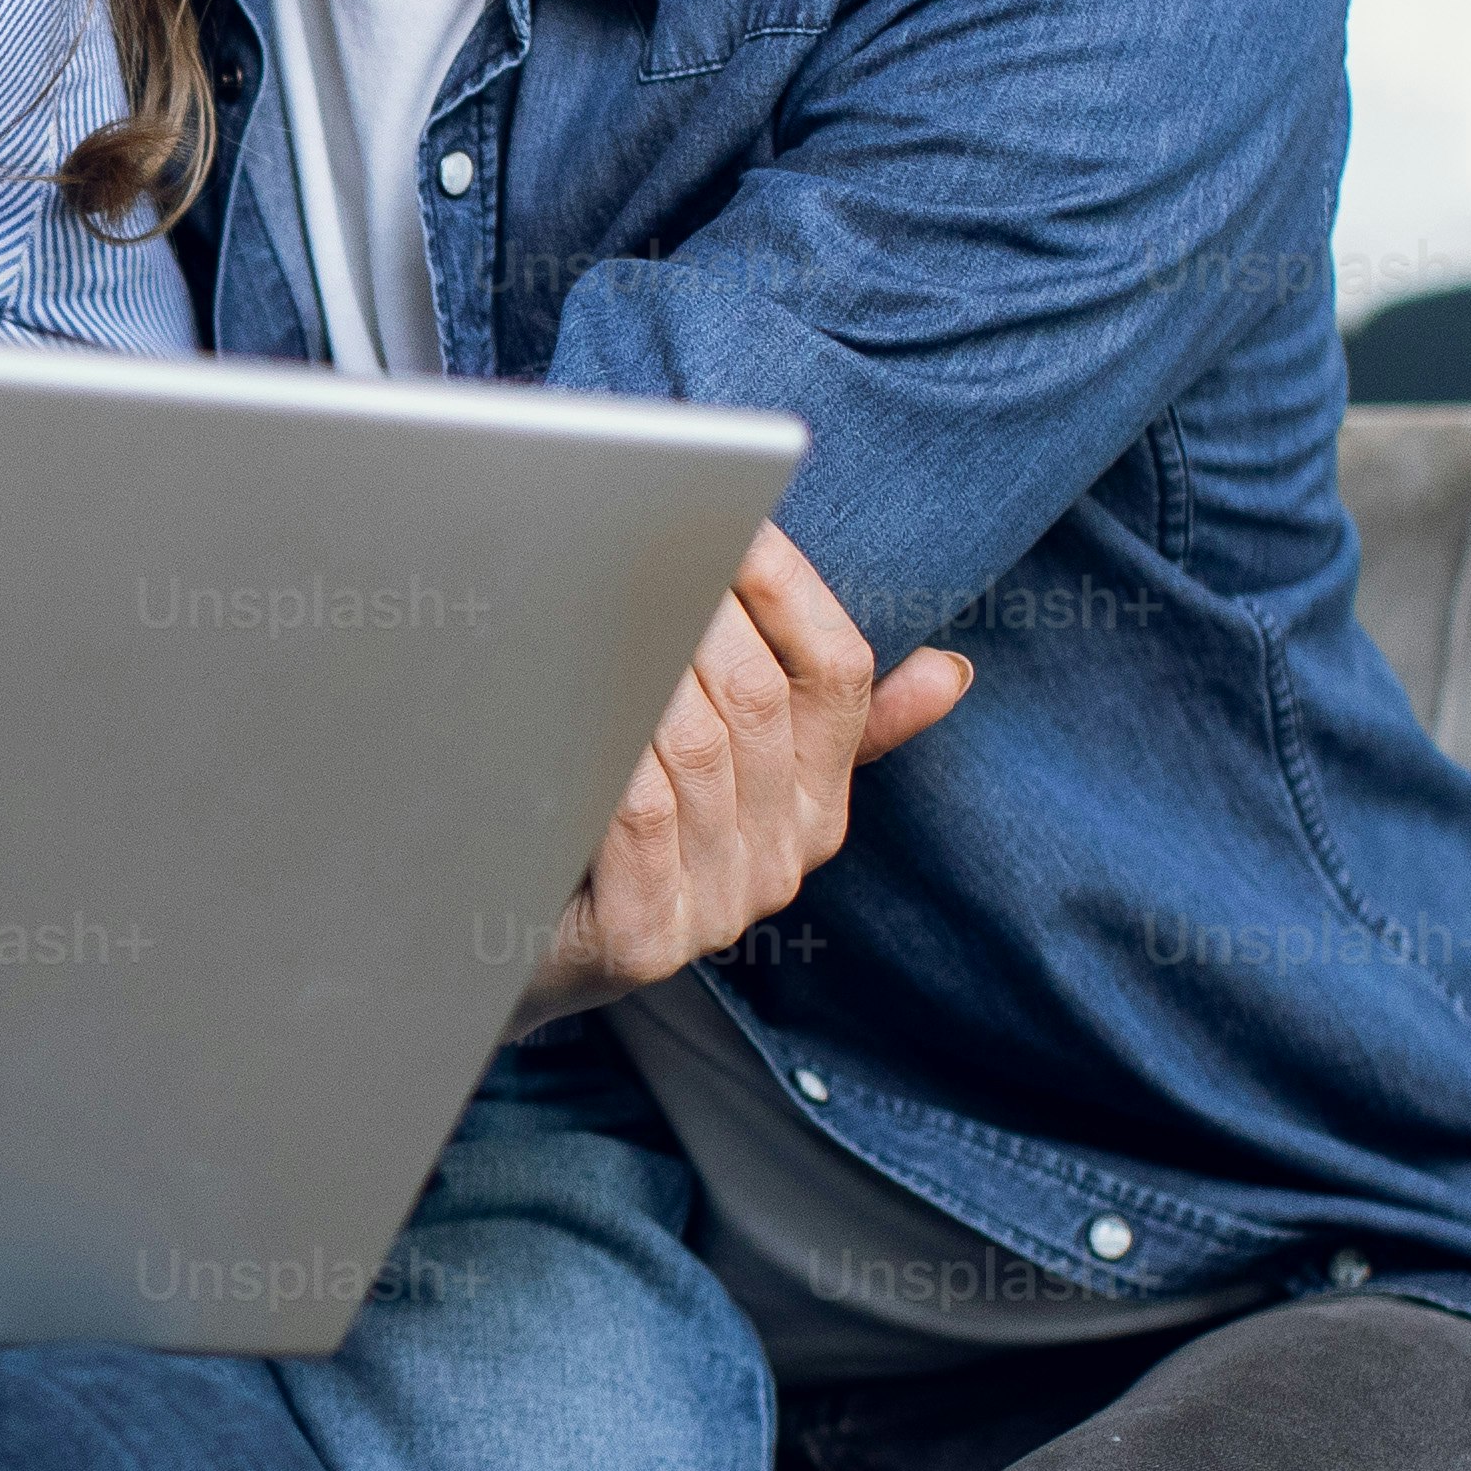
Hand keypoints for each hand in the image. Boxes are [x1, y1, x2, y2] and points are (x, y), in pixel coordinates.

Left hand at [515, 524, 970, 1030]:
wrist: (518, 951)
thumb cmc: (617, 832)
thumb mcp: (728, 771)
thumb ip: (824, 715)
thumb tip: (952, 672)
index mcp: (817, 802)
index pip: (839, 672)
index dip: (788, 587)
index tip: (736, 519)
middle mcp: (781, 858)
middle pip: (763, 697)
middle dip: (701, 607)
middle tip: (645, 546)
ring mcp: (715, 907)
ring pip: (700, 745)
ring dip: (649, 664)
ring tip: (601, 605)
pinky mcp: (642, 940)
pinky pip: (643, 813)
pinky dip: (618, 744)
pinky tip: (583, 700)